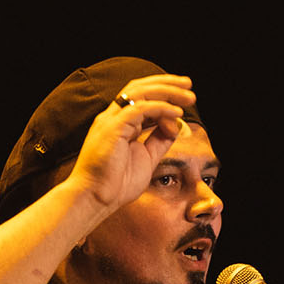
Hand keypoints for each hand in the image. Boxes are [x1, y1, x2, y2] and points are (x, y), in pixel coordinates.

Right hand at [63, 73, 195, 211]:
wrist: (94, 199)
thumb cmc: (116, 185)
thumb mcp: (146, 158)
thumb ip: (159, 141)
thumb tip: (177, 125)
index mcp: (118, 123)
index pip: (141, 98)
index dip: (164, 94)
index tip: (185, 101)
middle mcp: (113, 117)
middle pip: (140, 88)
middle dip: (166, 83)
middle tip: (189, 85)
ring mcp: (111, 121)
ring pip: (140, 93)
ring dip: (167, 91)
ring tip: (188, 98)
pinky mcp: (113, 128)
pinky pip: (140, 109)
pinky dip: (161, 108)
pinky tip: (177, 113)